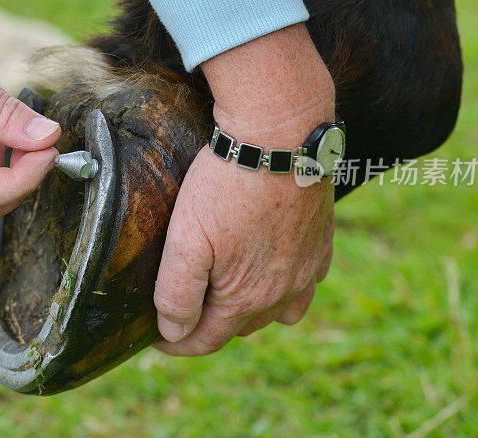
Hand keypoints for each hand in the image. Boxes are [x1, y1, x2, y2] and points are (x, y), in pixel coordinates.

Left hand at [154, 23, 335, 354]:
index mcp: (246, 298)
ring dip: (248, 311)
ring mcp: (307, 268)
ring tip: (226, 297)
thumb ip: (177, 294)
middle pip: (239, 327)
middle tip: (184, 311)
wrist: (279, 135)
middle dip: (209, 325)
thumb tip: (173, 331)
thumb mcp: (186, 241)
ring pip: (276, 311)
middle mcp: (283, 292)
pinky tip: (272, 271)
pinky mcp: (322, 241)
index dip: (176, 342)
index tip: (156, 336)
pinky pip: (306, 283)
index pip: (206, 340)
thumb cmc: (226, 186)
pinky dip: (286, 288)